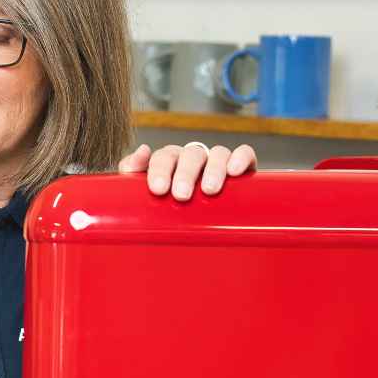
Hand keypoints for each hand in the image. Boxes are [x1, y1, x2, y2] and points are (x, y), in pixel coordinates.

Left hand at [118, 142, 256, 199]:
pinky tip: (235, 171)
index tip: (158, 190)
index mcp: (170, 161)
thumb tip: (141, 151)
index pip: (164, 157)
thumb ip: (132, 175)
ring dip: (213, 169)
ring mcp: (218, 161)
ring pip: (218, 153)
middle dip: (185, 174)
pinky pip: (245, 153)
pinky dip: (241, 158)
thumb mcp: (145, 195)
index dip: (160, 170)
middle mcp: (194, 158)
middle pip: (190, 155)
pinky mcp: (242, 167)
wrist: (200, 226)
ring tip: (209, 190)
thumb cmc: (168, 207)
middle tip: (181, 195)